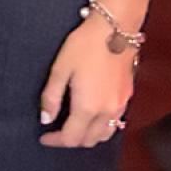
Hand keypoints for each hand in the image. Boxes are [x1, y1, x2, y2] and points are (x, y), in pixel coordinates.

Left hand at [39, 16, 134, 148]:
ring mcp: (120, 105)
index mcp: (88, 108)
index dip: (55, 141)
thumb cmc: (84, 46)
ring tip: (73, 127)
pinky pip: (115, 122)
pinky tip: (92, 116)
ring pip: (105, 135)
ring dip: (89, 137)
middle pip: (89, 141)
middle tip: (56, 132)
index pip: (71, 138)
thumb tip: (46, 119)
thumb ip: (51, 97)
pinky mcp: (127, 96)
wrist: (115, 29)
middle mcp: (107, 112)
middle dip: (71, 141)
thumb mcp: (60, 68)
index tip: (43, 137)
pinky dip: (102, 127)